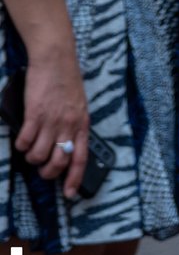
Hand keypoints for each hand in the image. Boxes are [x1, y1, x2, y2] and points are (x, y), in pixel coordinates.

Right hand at [16, 49, 89, 196]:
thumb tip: (64, 145)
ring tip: (30, 150)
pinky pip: (25, 141)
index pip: (81, 158)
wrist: (56, 60)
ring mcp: (52, 121)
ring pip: (39, 154)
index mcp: (83, 124)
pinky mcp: (35, 114)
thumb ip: (74, 125)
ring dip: (31, 157)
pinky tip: (21, 139)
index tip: (69, 194)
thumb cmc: (66, 82)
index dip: (75, 178)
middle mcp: (69, 125)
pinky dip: (20, 145)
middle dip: (48, 171)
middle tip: (41, 168)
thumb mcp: (79, 106)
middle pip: (58, 161)